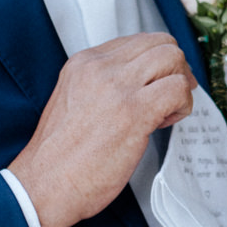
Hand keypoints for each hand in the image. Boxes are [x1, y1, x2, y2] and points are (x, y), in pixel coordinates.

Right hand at [9, 33, 195, 226]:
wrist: (43, 185)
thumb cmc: (59, 157)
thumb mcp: (73, 102)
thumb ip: (102, 87)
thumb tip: (138, 87)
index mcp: (83, 63)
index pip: (136, 41)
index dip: (155, 62)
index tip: (157, 85)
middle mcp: (100, 67)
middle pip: (159, 43)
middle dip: (176, 68)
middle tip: (174, 96)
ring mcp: (117, 87)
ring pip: (172, 58)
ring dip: (181, 84)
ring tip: (167, 112)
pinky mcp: (134, 112)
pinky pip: (177, 89)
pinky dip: (182, 105)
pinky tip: (164, 123)